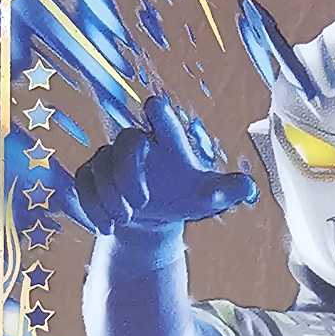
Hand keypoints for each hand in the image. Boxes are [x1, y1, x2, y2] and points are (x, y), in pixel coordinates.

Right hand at [72, 94, 257, 235]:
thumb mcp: (208, 197)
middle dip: (129, 173)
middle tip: (141, 204)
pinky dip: (93, 207)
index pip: (159, 114)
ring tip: (125, 219)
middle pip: (127, 142)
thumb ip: (229, 190)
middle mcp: (136, 142)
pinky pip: (84, 184)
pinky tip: (107, 227)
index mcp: (166, 139)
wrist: (153, 217)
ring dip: (112, 197)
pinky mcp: (91, 175)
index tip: (153, 108)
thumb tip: (250, 188)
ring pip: (102, 167)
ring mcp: (110, 157)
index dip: (157, 111)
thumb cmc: (183, 198)